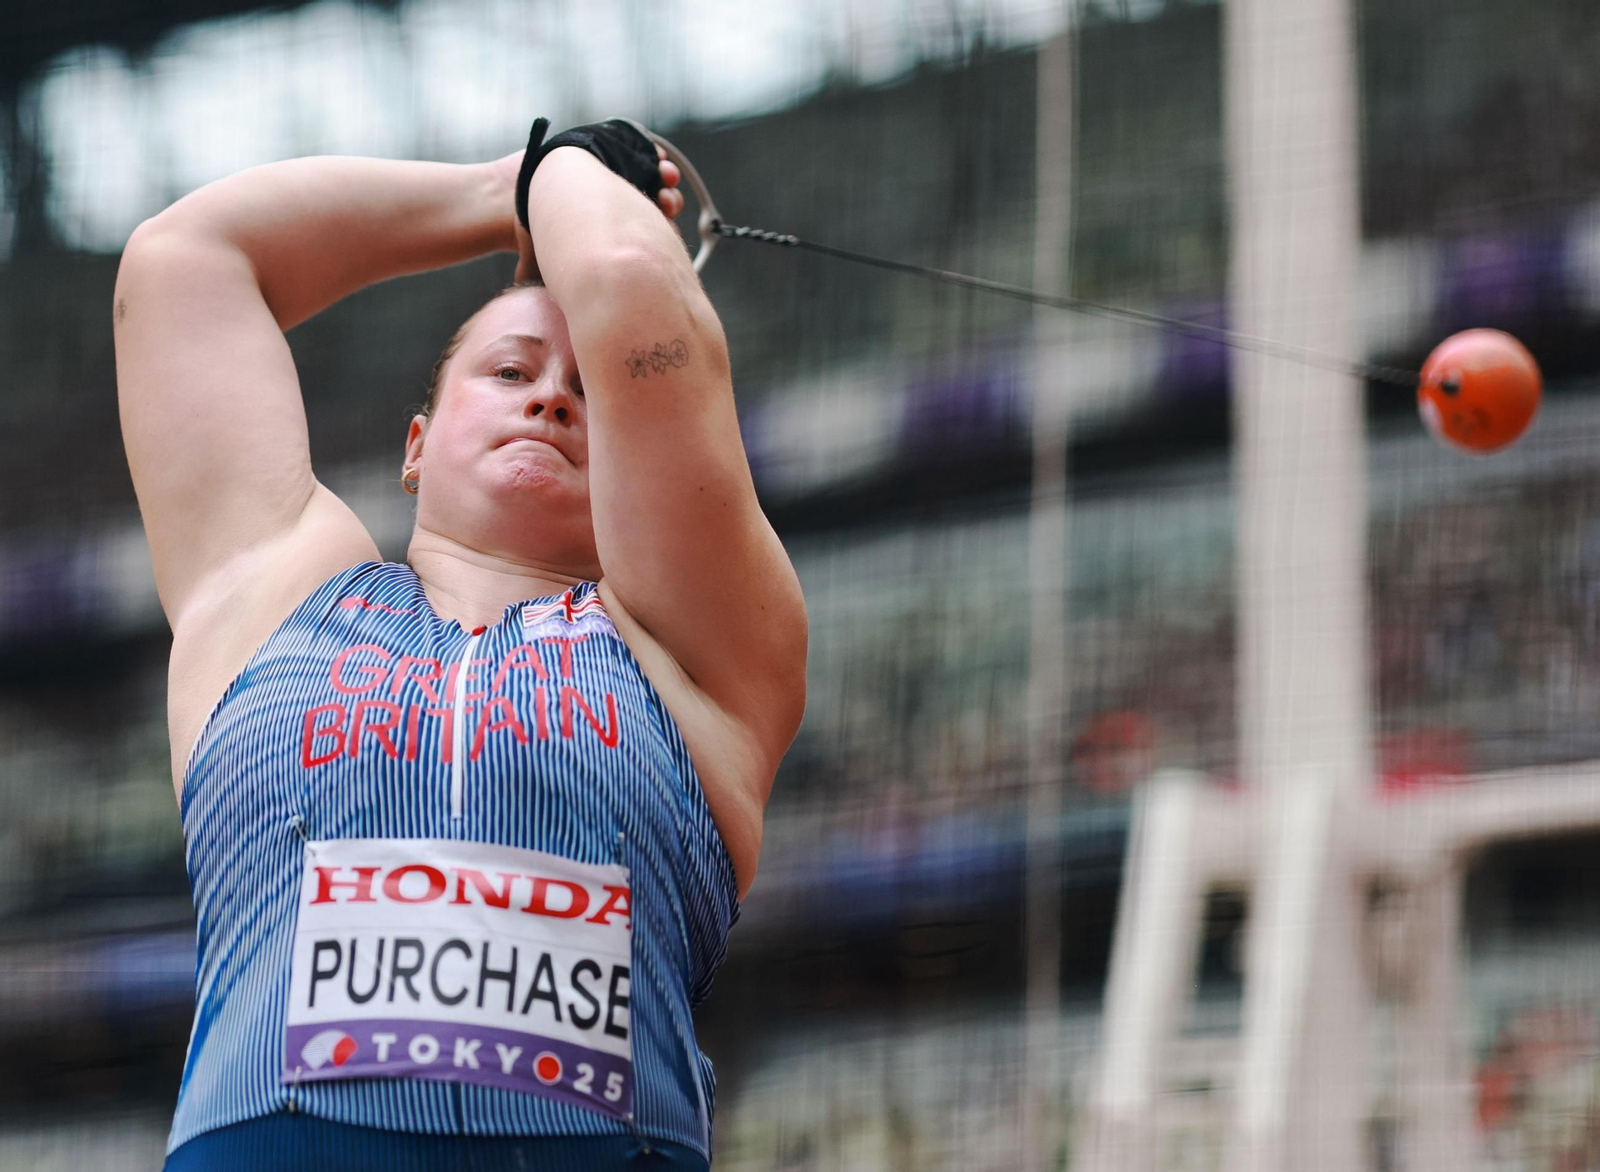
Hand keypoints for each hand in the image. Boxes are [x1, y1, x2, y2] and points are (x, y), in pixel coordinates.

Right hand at [495, 144, 684, 283]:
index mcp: (617, 233)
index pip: (654, 230)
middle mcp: (620, 207)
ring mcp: (614, 178)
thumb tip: (577, 324)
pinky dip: (649, 150)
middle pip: (660, 203)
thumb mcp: (553, 269)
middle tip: (669, 201)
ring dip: (664, 175)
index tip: (672, 223)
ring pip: (653, 175)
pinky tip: (655, 153)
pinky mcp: (604, 152)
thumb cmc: (532, 237)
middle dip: (669, 200)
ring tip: (666, 174)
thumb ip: (567, 292)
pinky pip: (636, 149)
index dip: (667, 227)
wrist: (507, 202)